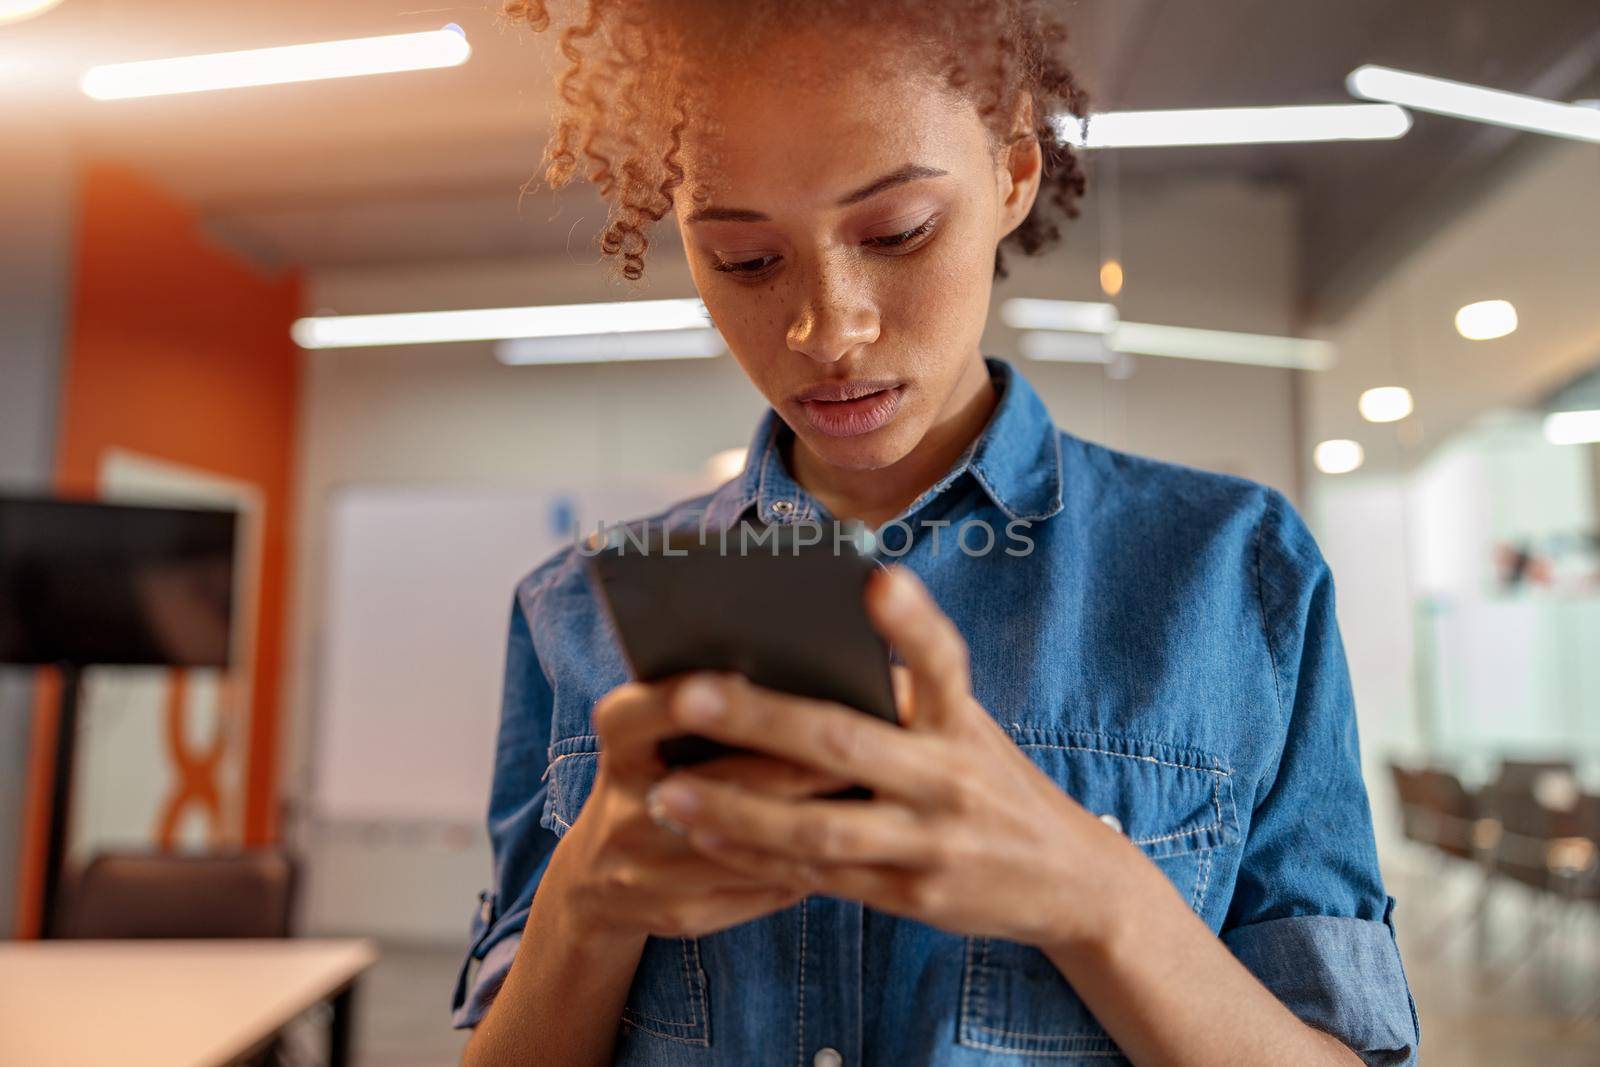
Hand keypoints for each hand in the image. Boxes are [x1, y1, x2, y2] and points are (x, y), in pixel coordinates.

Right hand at [547, 677, 849, 940]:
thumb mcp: (656, 735)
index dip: (696, 697)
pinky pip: (755, 890)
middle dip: (795, 765)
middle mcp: (620, 808)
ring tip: (869, 801)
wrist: (598, 877)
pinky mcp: (674, 913)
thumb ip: (708, 706)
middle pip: (721, 783)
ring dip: (810, 823)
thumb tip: (803, 675)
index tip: (753, 677)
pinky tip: (845, 851)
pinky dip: (803, 868)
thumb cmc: (659, 776)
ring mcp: (643, 869)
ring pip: (747, 846)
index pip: (644, 711)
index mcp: (619, 747)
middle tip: (860, 749)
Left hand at [645, 566, 1151, 950]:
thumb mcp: (966, 730)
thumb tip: (795, 656)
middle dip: (761, 719)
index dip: (910, 622)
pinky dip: (756, 856)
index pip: (943, 661)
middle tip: (687, 691)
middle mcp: (950, 777)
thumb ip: (903, 700)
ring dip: (736, 810)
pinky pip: (819, 875)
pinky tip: (704, 836)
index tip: (876, 580)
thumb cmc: (988, 781)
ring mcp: (931, 842)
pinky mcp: (911, 894)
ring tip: (668, 792)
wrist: (1069, 880)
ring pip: (819, 827)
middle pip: (845, 744)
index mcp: (962, 721)